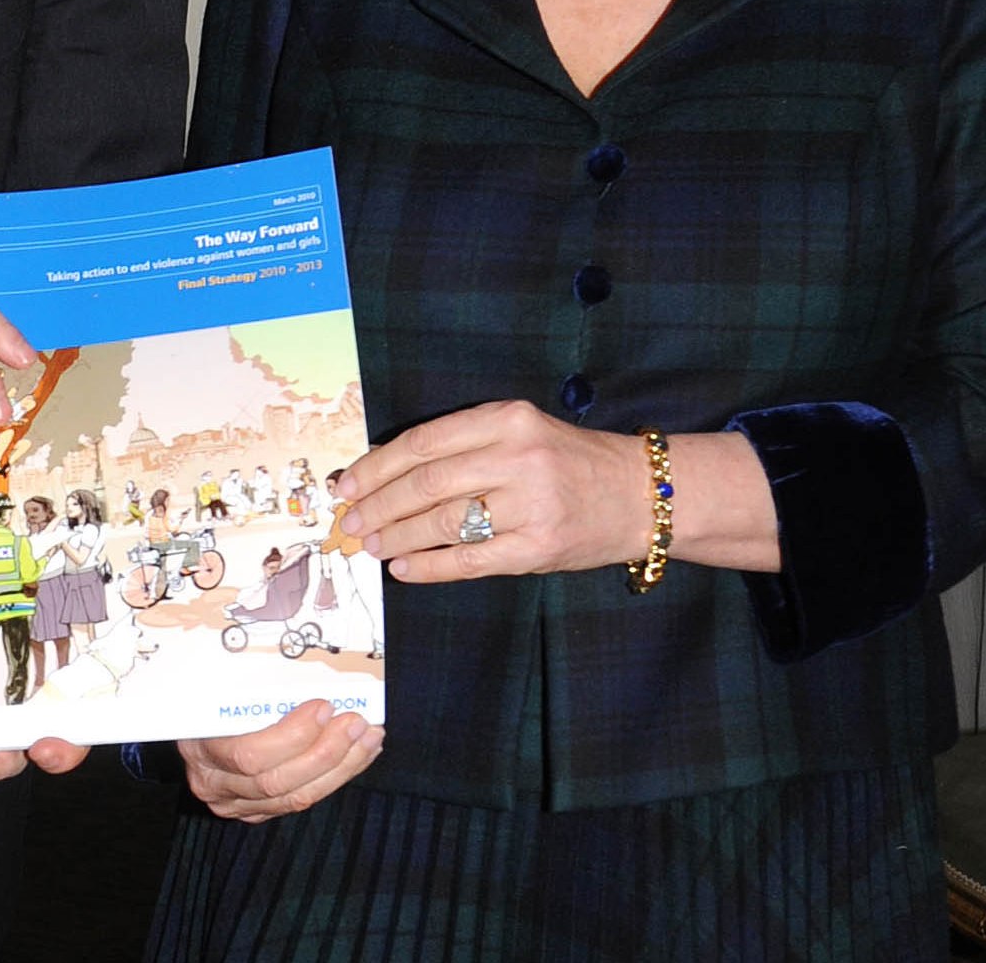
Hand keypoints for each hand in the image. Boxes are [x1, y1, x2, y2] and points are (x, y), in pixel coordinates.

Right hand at [177, 702, 382, 820]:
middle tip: (357, 722)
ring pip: (295, 797)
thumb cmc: (204, 695)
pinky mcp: (255, 812)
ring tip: (368, 738)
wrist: (187, 720)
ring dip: (340, 767)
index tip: (324, 706)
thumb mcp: (215, 682)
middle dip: (326, 752)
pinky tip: (357, 755)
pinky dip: (335, 778)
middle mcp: (214, 784)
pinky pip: (300, 801)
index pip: (250, 754)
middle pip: (277, 781)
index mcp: (199, 748)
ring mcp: (235, 803)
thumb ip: (247, 682)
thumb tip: (301, 665)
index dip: (293, 735)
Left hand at [338, 400, 642, 581]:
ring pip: (443, 523)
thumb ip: (461, 444)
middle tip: (348, 522)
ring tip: (369, 545)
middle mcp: (517, 456)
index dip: (376, 467)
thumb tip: (384, 471)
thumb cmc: (566, 460)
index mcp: (506, 418)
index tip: (346, 485)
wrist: (639, 494)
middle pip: (426, 484)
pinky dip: (430, 567)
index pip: (423, 443)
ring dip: (397, 537)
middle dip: (377, 506)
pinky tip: (404, 568)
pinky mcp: (539, 548)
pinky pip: (471, 560)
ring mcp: (531, 504)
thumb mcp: (517, 430)